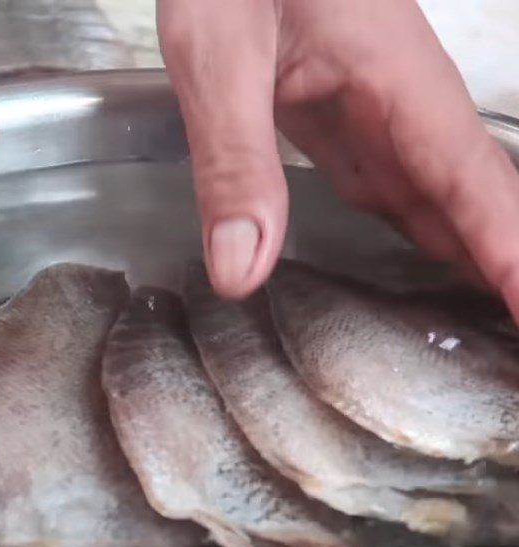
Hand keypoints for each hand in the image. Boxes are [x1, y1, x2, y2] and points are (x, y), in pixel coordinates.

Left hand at [158, 0, 518, 318]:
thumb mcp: (218, 59)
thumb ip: (234, 163)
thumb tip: (242, 272)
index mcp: (394, 79)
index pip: (468, 181)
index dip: (509, 251)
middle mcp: (398, 98)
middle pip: (470, 192)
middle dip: (506, 259)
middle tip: (518, 327)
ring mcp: (373, 106)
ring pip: (437, 190)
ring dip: (472, 249)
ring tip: (496, 310)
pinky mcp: (341, 112)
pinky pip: (395, 179)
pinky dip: (419, 223)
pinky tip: (428, 254)